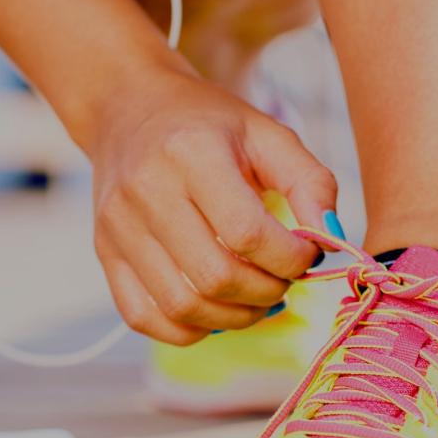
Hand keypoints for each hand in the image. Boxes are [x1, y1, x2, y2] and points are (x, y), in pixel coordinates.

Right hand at [88, 70, 335, 344]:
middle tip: (284, 278)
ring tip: (258, 297)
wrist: (128, 108)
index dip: (290, 258)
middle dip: (267, 291)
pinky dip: (190, 329)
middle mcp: (145, 192)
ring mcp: (117, 228)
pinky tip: (217, 308)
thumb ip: (310, 182)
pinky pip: (144, 317)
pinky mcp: (105, 254)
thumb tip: (332, 239)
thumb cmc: (208, 124)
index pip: (247, 233)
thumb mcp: (267, 134)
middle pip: (215, 277)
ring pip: (182, 307)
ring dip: (235, 317)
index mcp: (189, 153)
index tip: (307, 254)